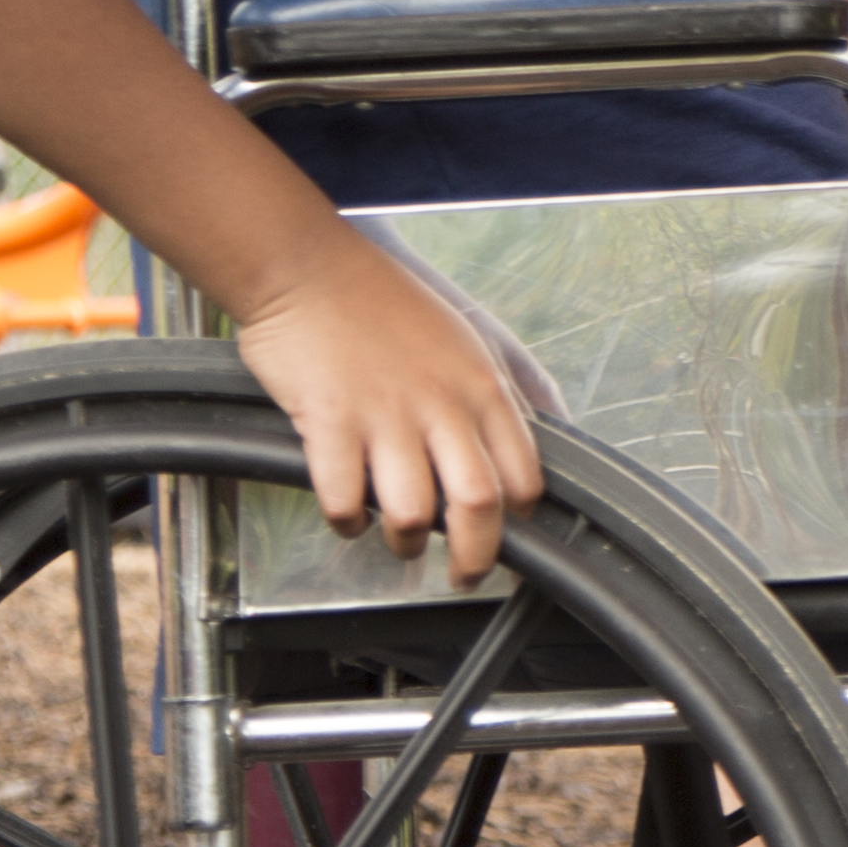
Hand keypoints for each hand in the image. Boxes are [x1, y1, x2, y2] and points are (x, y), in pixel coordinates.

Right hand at [231, 229, 542, 588]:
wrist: (308, 270)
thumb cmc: (384, 302)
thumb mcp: (467, 336)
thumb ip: (499, 387)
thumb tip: (539, 431)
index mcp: (481, 387)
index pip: (524, 472)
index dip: (520, 516)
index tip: (508, 532)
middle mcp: (441, 406)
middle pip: (479, 507)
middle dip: (476, 556)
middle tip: (465, 576)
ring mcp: (385, 417)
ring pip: (413, 514)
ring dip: (407, 543)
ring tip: (401, 542)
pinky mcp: (329, 424)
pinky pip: (344, 501)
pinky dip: (347, 522)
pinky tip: (347, 515)